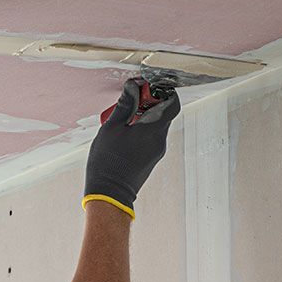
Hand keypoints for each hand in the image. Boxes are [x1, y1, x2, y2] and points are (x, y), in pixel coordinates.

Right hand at [83, 77, 180, 215]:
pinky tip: (123, 134)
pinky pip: (150, 137)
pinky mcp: (151, 159)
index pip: (172, 103)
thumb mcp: (111, 128)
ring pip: (156, 125)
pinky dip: (141, 129)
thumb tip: (133, 87)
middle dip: (148, 103)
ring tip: (122, 119)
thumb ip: (125, 105)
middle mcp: (160, 140)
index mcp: (154, 130)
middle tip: (129, 101)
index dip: (162, 91)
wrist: (110, 194)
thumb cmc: (108, 163)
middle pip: (163, 113)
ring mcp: (157, 151)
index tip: (146, 88)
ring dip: (142, 116)